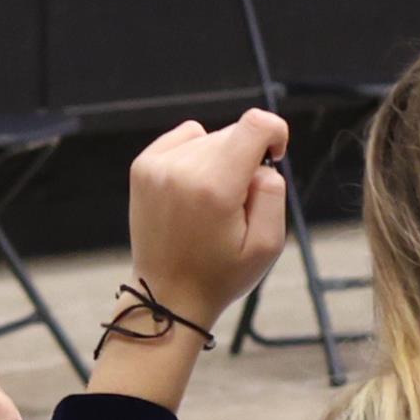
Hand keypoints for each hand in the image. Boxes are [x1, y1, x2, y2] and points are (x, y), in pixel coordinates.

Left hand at [126, 111, 291, 327]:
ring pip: (210, 136)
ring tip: (211, 201)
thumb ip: (272, 192)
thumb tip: (259, 161)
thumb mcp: (267, 244)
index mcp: (215, 188)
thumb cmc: (221, 274)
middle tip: (235, 203)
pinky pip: (185, 137)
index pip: (255, 124)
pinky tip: (195, 187)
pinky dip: (196, 153)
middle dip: (246, 158)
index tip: (274, 157)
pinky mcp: (143, 166)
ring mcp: (158, 166)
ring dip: (220, 159)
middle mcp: (182, 169)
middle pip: (234, 133)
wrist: (167, 295)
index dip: (275, 133)